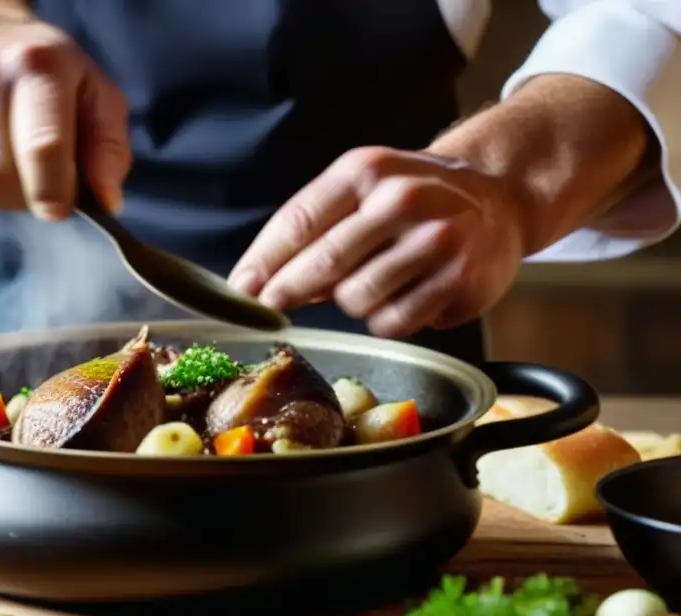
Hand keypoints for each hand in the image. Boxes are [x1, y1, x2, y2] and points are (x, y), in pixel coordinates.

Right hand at [0, 14, 130, 219]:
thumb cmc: (57, 83)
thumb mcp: (100, 101)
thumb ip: (109, 151)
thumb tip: (106, 200)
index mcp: (37, 64)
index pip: (43, 147)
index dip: (53, 192)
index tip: (59, 207)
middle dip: (23, 197)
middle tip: (38, 182)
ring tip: (11, 165)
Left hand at [227, 147, 527, 337]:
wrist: (499, 199)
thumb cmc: (413, 201)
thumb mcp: (364, 191)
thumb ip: (316, 229)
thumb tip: (260, 283)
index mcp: (367, 171)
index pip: (300, 220)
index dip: (263, 261)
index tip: (239, 289)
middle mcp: (402, 200)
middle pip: (324, 262)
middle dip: (287, 290)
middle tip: (271, 307)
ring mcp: (435, 241)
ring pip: (357, 299)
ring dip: (351, 302)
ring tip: (373, 283)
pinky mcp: (460, 281)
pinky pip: (394, 322)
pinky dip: (387, 319)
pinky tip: (405, 296)